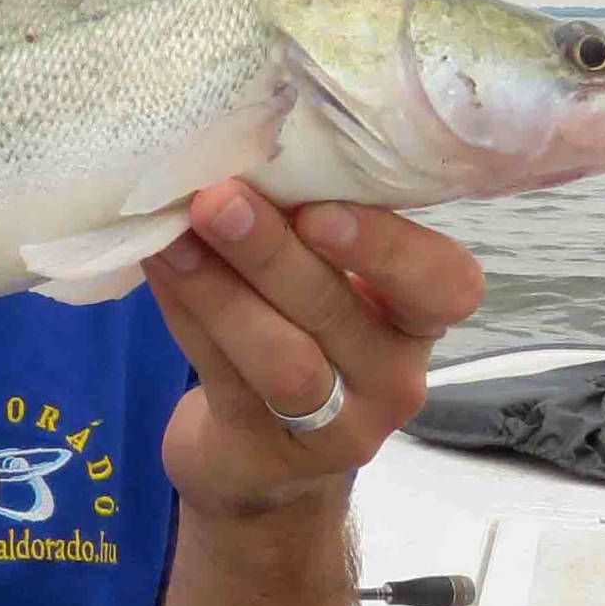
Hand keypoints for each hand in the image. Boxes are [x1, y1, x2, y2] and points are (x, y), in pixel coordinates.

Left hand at [141, 181, 483, 522]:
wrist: (257, 460)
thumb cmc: (294, 334)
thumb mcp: (322, 282)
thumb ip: (301, 225)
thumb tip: (237, 145)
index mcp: (418, 317)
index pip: (445, 284)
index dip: (388, 247)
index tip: (319, 209)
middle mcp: (392, 377)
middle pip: (340, 314)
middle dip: (272, 252)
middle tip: (217, 199)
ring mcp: (336, 429)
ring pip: (283, 360)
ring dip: (220, 290)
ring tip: (172, 236)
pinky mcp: (267, 455)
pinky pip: (223, 378)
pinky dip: (187, 316)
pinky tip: (158, 268)